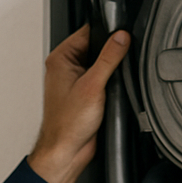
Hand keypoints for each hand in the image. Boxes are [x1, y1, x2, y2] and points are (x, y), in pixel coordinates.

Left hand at [27, 25, 130, 182]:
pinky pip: (101, 80)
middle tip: (111, 71)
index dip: (106, 34)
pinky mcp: (83, 93)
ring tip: (106, 87)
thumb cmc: (67, 124)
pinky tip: (108, 95)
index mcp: (60, 58)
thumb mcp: (93, 85)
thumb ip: (109, 58)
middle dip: (109, 56)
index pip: (87, 31)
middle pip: (96, 47)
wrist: (67, 151)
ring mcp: (74, 80)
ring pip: (100, 64)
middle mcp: (65, 67)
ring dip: (109, 73)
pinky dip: (108, 85)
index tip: (120, 39)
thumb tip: (121, 38)